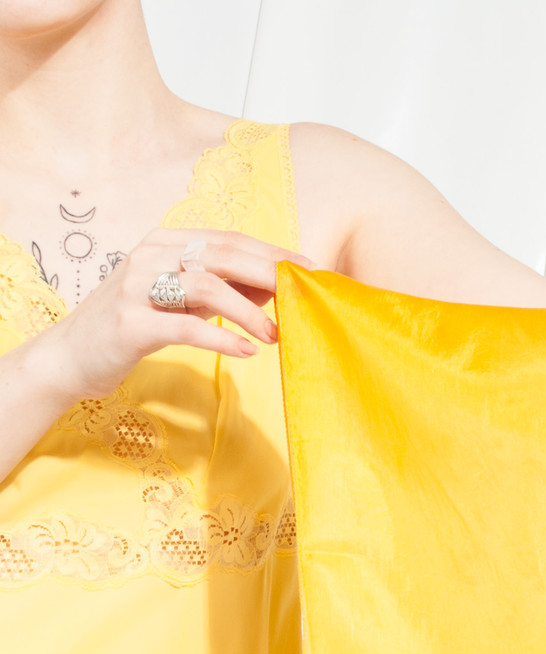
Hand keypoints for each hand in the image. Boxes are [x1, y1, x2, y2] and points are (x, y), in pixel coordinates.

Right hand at [36, 228, 312, 403]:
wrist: (70, 357)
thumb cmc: (134, 327)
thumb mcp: (180, 302)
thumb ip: (221, 290)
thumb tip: (272, 286)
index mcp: (166, 243)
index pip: (229, 240)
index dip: (272, 252)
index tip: (311, 268)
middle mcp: (151, 255)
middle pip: (222, 255)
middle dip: (269, 273)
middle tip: (303, 295)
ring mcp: (138, 287)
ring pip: (206, 285)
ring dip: (249, 310)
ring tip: (276, 333)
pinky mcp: (130, 323)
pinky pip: (184, 325)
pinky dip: (221, 336)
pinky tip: (247, 351)